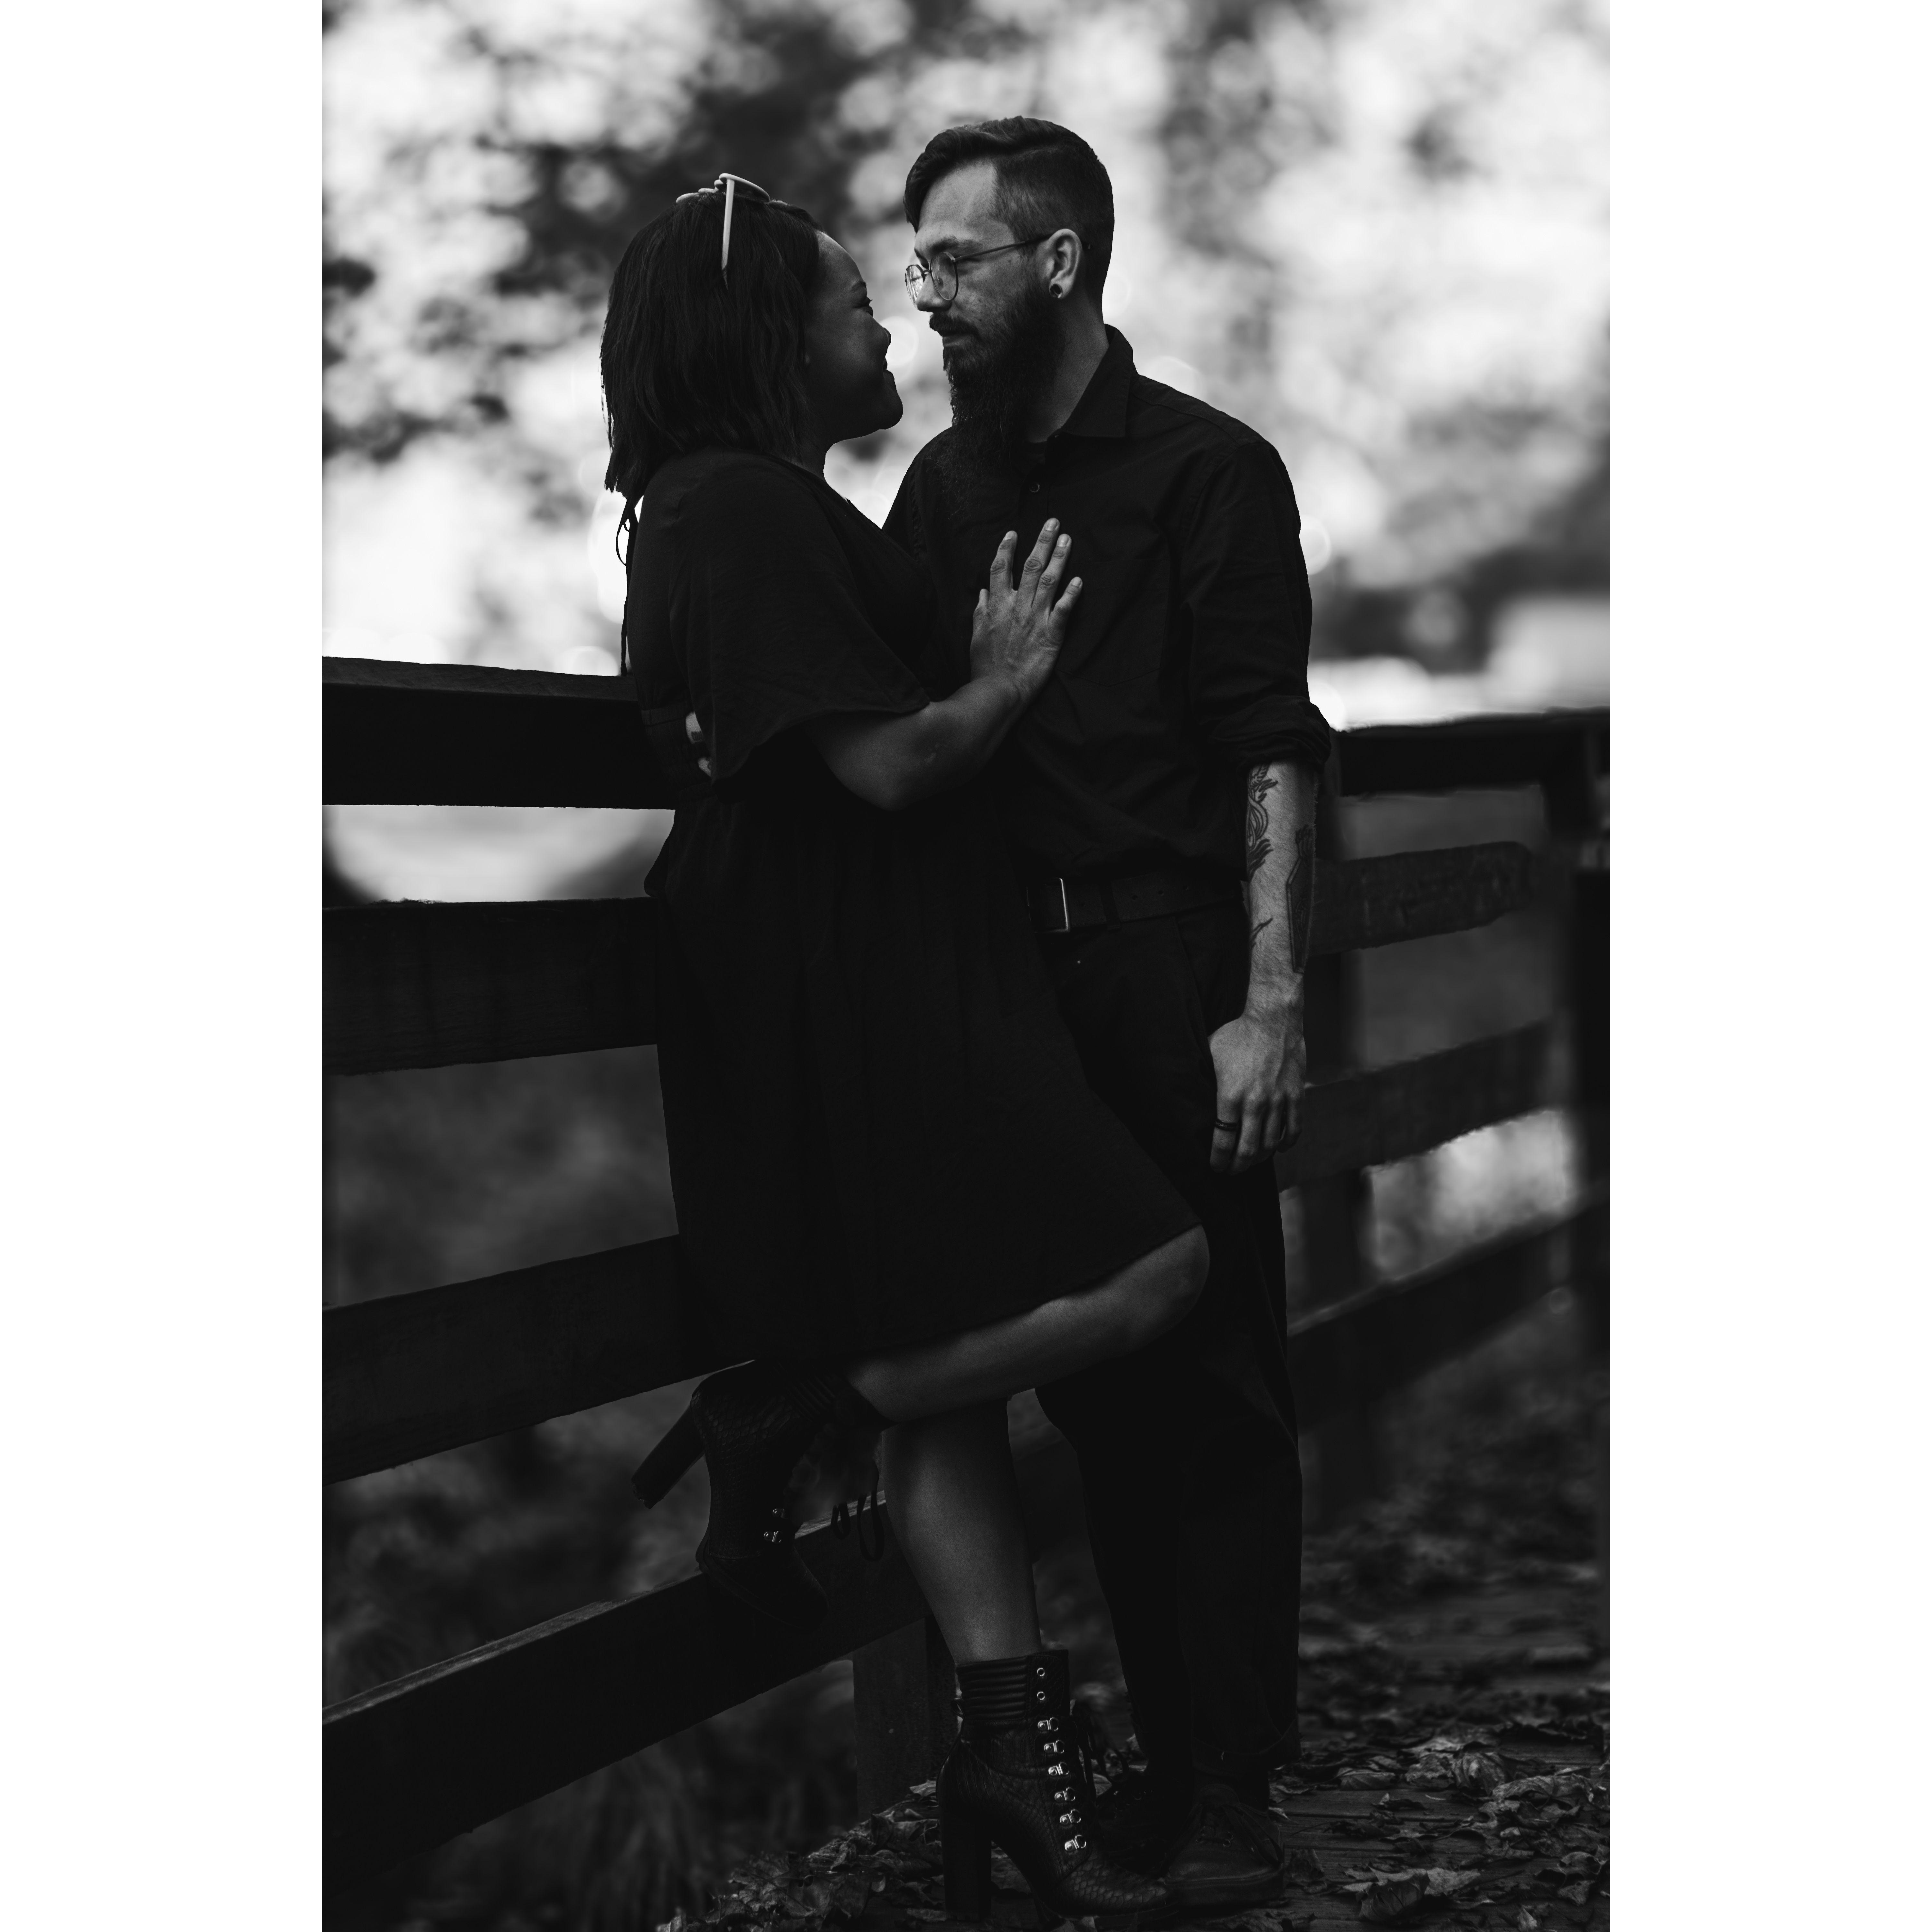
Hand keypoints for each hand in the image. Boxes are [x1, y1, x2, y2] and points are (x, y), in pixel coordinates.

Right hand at [968, 521, 1081, 701]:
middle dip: (1042, 542)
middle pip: (1030, 567)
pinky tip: (1079, 580)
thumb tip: (982, 593)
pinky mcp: (1051, 635)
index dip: (1007, 549)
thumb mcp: (976, 635)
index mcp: (997, 605)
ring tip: (1067, 539)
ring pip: (1049, 581)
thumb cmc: (985, 666)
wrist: (998, 690)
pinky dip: (1072, 594)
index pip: (1000, 569)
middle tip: (1053, 522)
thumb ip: (981, 611)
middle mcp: (1017, 607)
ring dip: (1060, 558)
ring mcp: (1035, 619)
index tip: (1013, 533)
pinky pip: (1064, 610)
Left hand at [1208, 1003, 1306, 1173]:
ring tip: (1251, 1161)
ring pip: (1270, 1144)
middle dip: (1237, 1166)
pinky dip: (1285, 1144)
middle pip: (1247, 1150)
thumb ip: (1206, 1083)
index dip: (1218, 1160)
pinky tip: (1278, 1148)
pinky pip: (1293, 1129)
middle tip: (1232, 1171)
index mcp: (1230, 1096)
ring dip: (1259, 1158)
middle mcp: (1255, 1103)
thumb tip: (1196, 1103)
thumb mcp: (1210, 1056)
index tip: (1215, 1167)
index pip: (1223, 1141)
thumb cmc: (1237, 1035)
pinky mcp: (1296, 1095)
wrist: (1273, 1019)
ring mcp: (1279, 1101)